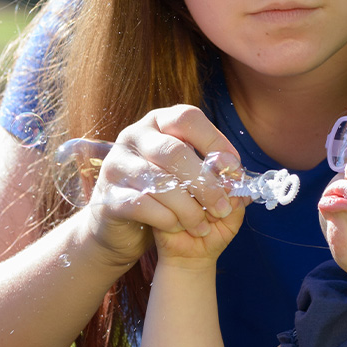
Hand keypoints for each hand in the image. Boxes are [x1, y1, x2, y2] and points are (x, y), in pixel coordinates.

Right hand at [82, 105, 239, 265]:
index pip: (188, 118)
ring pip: (159, 181)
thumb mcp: (195, 181)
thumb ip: (217, 175)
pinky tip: (177, 227)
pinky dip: (167, 219)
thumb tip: (239, 178)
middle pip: (174, 152)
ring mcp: (117, 164)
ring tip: (202, 225)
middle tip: (222, 207)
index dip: (215, 143)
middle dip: (205, 183)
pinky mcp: (107, 195)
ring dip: (188, 208)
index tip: (233, 170)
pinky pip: (142, 205)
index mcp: (159, 123)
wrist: (126, 228)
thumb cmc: (168, 197)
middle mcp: (134, 136)